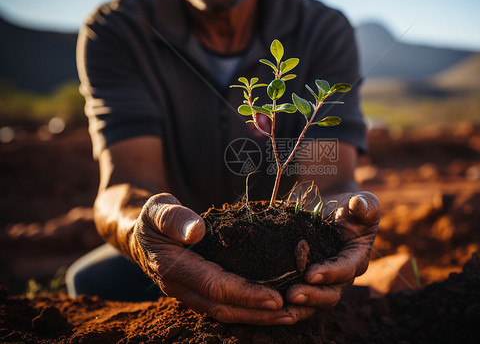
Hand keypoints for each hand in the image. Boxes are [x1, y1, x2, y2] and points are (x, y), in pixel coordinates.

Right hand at [130, 193, 313, 324]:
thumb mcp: (157, 208)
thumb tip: (196, 229)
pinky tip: (272, 308)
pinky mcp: (199, 293)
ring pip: (226, 313)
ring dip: (258, 317)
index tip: (276, 298)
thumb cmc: (152, 218)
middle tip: (294, 312)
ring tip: (291, 316)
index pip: (216, 287)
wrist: (139, 236)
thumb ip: (173, 217)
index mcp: (174, 268)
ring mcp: (190, 294)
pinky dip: (249, 310)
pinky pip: (225, 306)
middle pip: (225, 309)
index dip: (246, 294)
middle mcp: (182, 288)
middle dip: (259, 314)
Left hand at [286, 192, 379, 308]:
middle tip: (292, 294)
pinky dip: (284, 304)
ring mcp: (322, 283)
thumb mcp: (360, 202)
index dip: (330, 273)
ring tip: (279, 306)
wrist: (327, 208)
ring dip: (297, 306)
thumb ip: (364, 205)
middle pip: (330, 294)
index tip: (311, 274)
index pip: (345, 269)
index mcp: (356, 258)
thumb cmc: (347, 206)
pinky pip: (297, 299)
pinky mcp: (304, 282)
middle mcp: (341, 277)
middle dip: (312, 296)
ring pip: (313, 303)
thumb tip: (359, 204)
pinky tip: (268, 305)